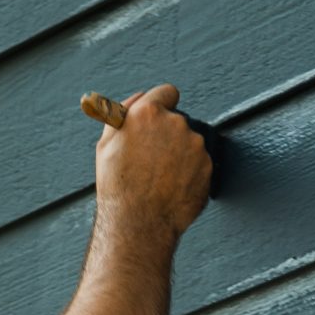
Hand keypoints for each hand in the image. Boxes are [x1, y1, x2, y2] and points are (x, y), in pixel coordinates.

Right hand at [95, 83, 212, 238]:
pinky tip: (172, 187)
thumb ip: (123, 113)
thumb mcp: (106, 144)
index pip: (167, 92)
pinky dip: (190, 172)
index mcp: (148, 113)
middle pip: (177, 121)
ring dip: (179, 155)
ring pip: (189, 143)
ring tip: (160, 178)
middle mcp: (175, 123)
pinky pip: (199, 163)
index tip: (158, 119)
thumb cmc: (118, 185)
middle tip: (150, 160)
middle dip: (167, 135)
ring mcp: (195, 144)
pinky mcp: (208, 165)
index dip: (162, 104)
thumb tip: (138, 98)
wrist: (139, 222)